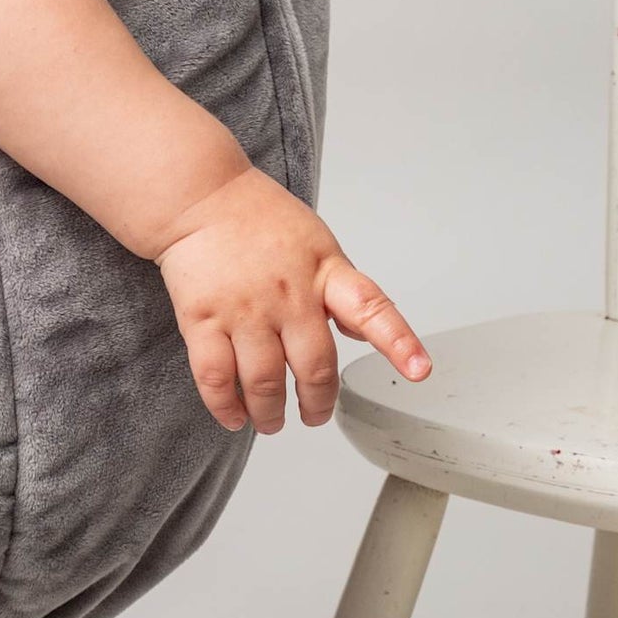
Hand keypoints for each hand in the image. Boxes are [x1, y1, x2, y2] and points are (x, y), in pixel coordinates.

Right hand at [152, 165, 431, 432]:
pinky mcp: (203, 318)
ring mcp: (245, 309)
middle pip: (314, 367)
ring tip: (271, 421)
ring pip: (265, 383)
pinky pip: (216, 377)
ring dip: (270, 414)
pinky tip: (234, 415)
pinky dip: (226, 407)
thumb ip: (340, 289)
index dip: (398, 342)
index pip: (370, 307)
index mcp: (323, 272)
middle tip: (313, 416)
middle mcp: (288, 294)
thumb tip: (365, 331)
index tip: (419, 369)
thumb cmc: (257, 217)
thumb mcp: (316, 244)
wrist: (197, 196)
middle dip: (317, 404)